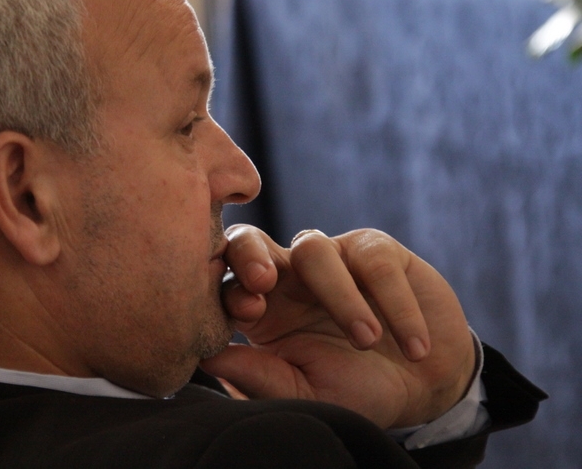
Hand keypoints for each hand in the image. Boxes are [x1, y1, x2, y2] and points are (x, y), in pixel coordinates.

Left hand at [199, 225, 475, 428]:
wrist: (423, 387)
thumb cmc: (355, 390)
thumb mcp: (306, 394)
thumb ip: (261, 377)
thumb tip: (208, 358)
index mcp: (259, 310)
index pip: (225, 283)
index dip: (229, 287)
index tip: (248, 310)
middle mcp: (286, 277)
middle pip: (249, 240)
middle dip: (249, 253)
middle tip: (262, 282)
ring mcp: (330, 258)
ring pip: (313, 249)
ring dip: (340, 297)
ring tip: (366, 340)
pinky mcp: (376, 252)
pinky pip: (375, 262)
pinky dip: (395, 304)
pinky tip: (412, 345)